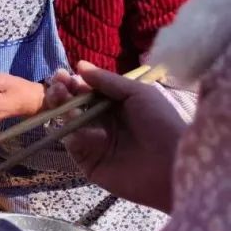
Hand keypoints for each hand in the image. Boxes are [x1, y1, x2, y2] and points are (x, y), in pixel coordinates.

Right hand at [44, 61, 183, 212]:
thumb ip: (107, 80)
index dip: (74, 83)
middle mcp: (103, 123)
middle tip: (57, 86)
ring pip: (69, 123)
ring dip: (62, 108)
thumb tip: (79, 65)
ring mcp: (95, 144)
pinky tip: (74, 121)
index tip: (62, 75)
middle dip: (63, 93)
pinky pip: (73, 144)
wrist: (172, 165)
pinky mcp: (88, 162)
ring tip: (60, 97)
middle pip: (74, 106)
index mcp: (116, 106)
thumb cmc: (160, 123)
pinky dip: (70, 131)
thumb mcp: (138, 93)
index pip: (88, 92)